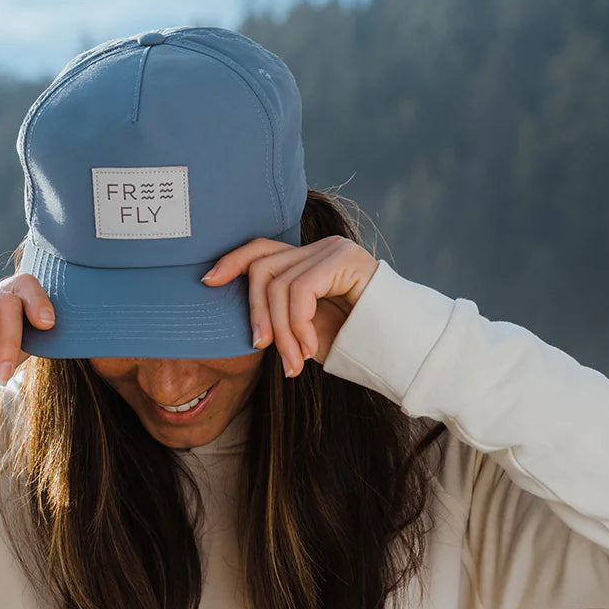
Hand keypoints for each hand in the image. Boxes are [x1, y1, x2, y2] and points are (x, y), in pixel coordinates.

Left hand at [199, 235, 379, 376]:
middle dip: (255, 311)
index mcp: (310, 259)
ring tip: (292, 361)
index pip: (262, 249)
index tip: (207, 281)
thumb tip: (248, 323)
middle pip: (263, 267)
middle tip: (260, 348)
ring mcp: (334, 250)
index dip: (232, 261)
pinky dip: (297, 325)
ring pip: (279, 286)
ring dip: (281, 330)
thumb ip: (281, 316)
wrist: (401, 348)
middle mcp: (321, 247)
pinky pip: (301, 292)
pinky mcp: (345, 261)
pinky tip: (308, 348)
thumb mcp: (307, 330)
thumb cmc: (354, 343)